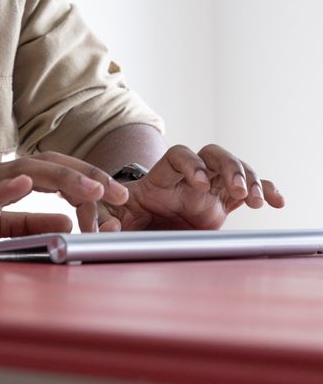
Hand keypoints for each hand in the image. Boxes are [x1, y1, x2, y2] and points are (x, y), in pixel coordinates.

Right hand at [0, 152, 129, 240]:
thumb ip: (29, 224)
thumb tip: (68, 223)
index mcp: (7, 180)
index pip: (57, 172)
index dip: (88, 181)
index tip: (116, 199)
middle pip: (50, 165)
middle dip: (89, 175)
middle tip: (120, 193)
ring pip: (25, 171)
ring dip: (62, 178)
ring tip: (91, 187)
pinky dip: (4, 187)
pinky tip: (23, 183)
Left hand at [98, 143, 284, 230]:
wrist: (143, 229)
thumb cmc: (128, 220)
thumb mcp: (115, 219)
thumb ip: (108, 220)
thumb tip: (105, 227)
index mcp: (162, 177)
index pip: (179, 156)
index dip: (191, 164)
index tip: (199, 184)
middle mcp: (188, 177)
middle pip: (212, 154)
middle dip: (228, 166)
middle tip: (237, 189)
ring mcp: (209, 187)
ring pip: (234, 168)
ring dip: (248, 178)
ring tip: (256, 200)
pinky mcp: (223, 202)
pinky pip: (248, 189)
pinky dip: (265, 190)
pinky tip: (277, 201)